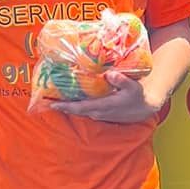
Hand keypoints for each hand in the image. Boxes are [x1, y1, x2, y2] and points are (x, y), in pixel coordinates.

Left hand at [42, 72, 162, 124]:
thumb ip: (122, 80)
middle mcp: (98, 112)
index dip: (66, 106)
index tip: (52, 104)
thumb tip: (109, 74)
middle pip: (75, 110)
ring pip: (79, 111)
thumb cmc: (137, 96)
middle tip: (45, 100)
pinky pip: (84, 110)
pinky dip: (75, 106)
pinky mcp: (100, 113)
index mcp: (104, 106)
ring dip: (67, 106)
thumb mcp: (132, 86)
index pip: (80, 107)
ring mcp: (99, 114)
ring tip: (53, 98)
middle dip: (61, 106)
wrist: (144, 108)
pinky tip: (69, 99)